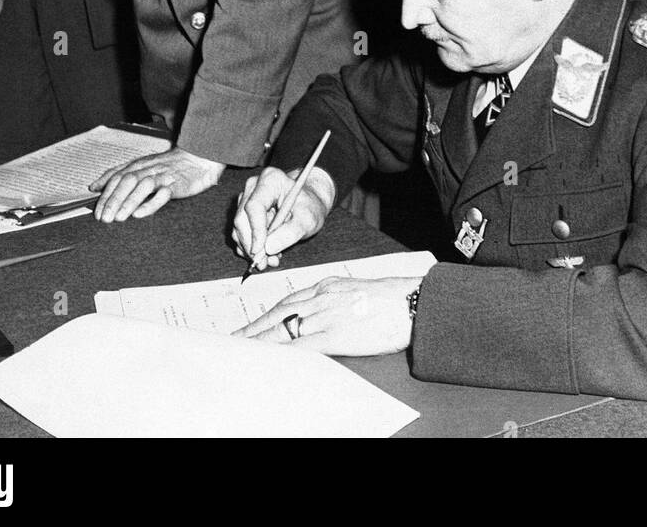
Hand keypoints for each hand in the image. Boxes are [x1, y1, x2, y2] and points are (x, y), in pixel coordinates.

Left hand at [91, 147, 224, 220]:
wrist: (200, 157)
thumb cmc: (169, 164)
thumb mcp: (142, 165)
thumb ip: (119, 174)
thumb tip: (94, 186)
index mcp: (139, 164)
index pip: (117, 177)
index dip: (106, 194)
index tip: (96, 212)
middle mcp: (149, 169)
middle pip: (127, 181)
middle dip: (113, 200)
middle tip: (104, 219)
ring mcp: (164, 176)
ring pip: (143, 186)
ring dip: (128, 202)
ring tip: (118, 218)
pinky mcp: (178, 184)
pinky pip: (163, 194)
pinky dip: (151, 203)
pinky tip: (140, 214)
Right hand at [231, 165, 334, 269]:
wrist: (307, 204)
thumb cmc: (309, 206)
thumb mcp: (308, 219)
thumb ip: (291, 232)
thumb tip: (269, 248)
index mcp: (271, 180)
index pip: (254, 206)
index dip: (255, 230)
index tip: (261, 251)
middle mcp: (254, 187)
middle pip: (242, 219)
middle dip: (251, 245)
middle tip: (265, 263)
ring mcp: (246, 199)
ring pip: (239, 229)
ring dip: (252, 250)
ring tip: (272, 259)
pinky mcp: (243, 213)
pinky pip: (240, 234)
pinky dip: (252, 248)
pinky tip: (268, 253)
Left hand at [234, 275, 420, 354]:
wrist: (414, 302)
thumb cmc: (395, 298)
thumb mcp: (359, 291)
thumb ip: (337, 301)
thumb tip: (323, 318)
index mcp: (328, 286)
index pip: (287, 302)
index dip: (266, 316)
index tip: (251, 326)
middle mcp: (321, 297)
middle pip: (277, 315)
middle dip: (253, 329)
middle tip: (231, 341)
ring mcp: (326, 315)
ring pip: (282, 330)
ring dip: (258, 342)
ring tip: (239, 352)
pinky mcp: (334, 334)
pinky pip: (299, 346)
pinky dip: (280, 353)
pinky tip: (267, 360)